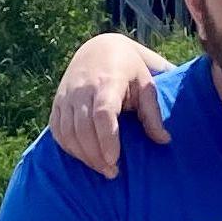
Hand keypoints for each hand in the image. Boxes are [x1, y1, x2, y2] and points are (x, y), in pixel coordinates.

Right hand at [48, 36, 169, 177]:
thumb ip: (153, 113)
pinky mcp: (57, 102)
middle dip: (96, 154)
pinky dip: (69, 147)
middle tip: (112, 173)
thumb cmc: (129, 68)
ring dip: (83, 155)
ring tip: (102, 169)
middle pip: (84, 127)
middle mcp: (83, 87)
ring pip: (68, 131)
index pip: (103, 112)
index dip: (107, 138)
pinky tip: (84, 157)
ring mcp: (67, 94)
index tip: (114, 159)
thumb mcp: (146, 83)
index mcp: (109, 80)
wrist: (99, 47)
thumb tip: (164, 141)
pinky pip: (57, 130)